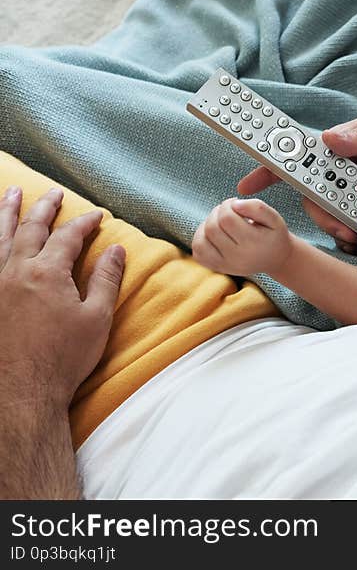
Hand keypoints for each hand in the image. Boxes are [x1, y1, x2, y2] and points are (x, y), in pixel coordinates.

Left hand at [0, 186, 125, 411]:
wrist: (20, 391)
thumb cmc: (62, 358)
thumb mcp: (96, 319)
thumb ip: (105, 280)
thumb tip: (116, 250)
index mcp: (46, 273)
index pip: (68, 237)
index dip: (84, 223)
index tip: (97, 216)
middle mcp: (13, 271)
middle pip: (29, 228)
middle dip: (44, 207)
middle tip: (54, 193)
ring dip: (5, 212)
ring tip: (11, 194)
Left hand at [193, 198, 292, 276]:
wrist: (276, 259)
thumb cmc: (274, 235)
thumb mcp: (274, 218)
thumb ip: (257, 207)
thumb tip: (234, 204)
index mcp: (252, 243)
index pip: (226, 219)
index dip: (227, 205)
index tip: (235, 203)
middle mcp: (237, 257)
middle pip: (212, 228)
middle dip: (217, 213)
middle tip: (228, 211)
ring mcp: (226, 265)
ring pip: (200, 242)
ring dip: (206, 226)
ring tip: (220, 222)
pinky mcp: (219, 268)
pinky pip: (198, 253)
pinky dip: (201, 240)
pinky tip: (214, 234)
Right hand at [237, 110, 356, 252]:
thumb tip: (330, 140)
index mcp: (334, 150)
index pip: (295, 159)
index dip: (267, 171)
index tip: (246, 187)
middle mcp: (338, 172)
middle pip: (312, 198)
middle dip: (320, 216)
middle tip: (339, 227)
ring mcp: (353, 190)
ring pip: (330, 215)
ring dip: (338, 228)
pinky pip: (352, 224)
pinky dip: (355, 235)